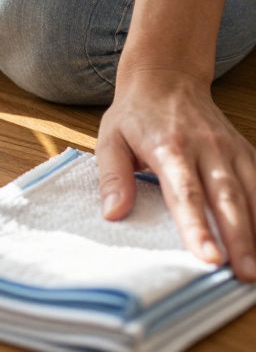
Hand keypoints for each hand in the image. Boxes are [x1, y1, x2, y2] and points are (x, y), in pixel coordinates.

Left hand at [97, 67, 255, 279]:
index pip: (186, 194)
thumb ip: (112, 177)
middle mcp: (207, 149)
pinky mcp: (245, 151)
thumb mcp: (110, 139)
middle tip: (244, 274)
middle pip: (227, 199)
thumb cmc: (134, 115)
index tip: (207, 257)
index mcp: (170, 148)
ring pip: (253, 192)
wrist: (166, 77)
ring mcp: (231, 150)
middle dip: (239, 238)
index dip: (198, 227)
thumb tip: (113, 213)